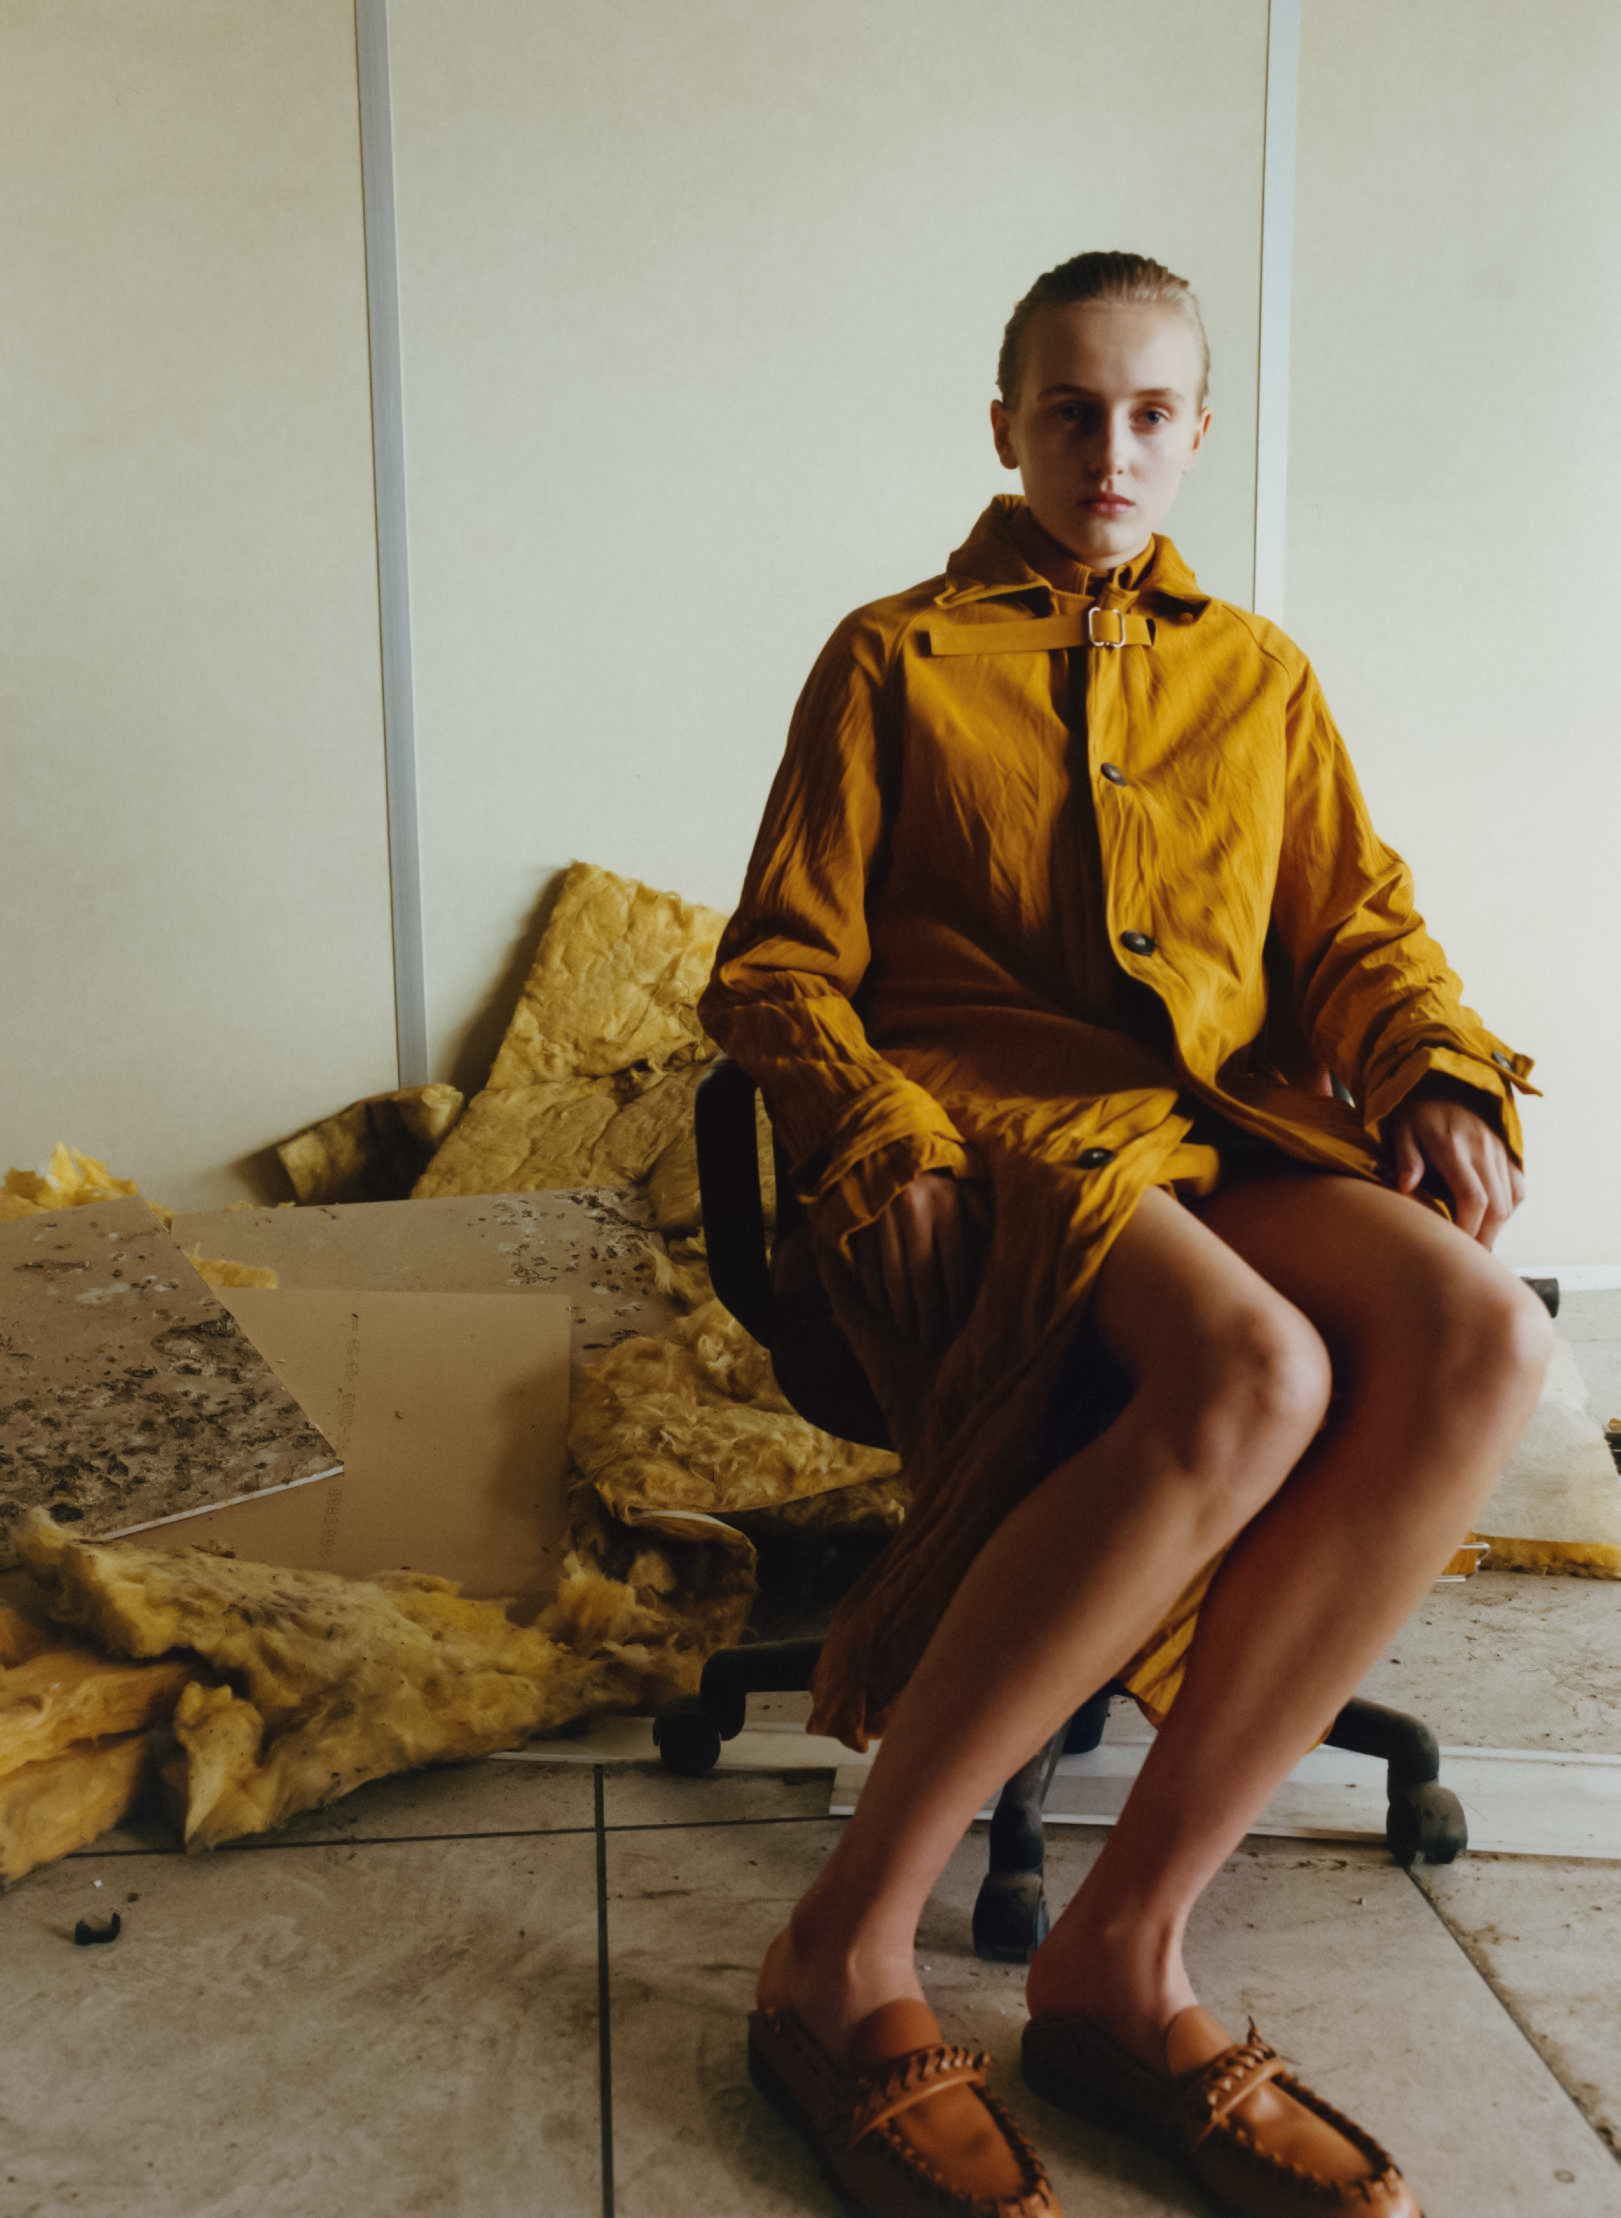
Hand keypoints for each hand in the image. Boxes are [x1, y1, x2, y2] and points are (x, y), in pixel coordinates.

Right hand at [849, 1172, 990, 1351]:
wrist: (882, 1147)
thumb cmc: (933, 1179)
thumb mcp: (963, 1189)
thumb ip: (982, 1217)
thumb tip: (1003, 1250)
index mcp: (946, 1203)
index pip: (956, 1265)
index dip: (958, 1300)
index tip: (960, 1325)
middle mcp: (913, 1209)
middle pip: (924, 1277)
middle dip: (929, 1315)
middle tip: (932, 1341)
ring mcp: (881, 1215)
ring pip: (892, 1277)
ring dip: (901, 1310)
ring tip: (910, 1332)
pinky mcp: (856, 1220)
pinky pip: (866, 1267)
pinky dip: (875, 1293)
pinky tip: (884, 1310)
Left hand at [1390, 1084, 1523, 1248]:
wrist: (1441, 1082)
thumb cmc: (1413, 1113)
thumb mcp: (1400, 1131)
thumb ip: (1406, 1159)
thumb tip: (1405, 1188)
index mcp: (1453, 1146)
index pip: (1473, 1197)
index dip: (1467, 1229)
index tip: (1455, 1249)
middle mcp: (1483, 1148)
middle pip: (1497, 1206)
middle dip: (1484, 1237)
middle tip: (1469, 1260)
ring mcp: (1499, 1150)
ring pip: (1510, 1200)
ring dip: (1496, 1227)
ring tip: (1477, 1245)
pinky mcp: (1508, 1152)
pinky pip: (1517, 1188)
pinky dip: (1507, 1209)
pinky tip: (1490, 1221)